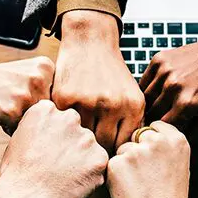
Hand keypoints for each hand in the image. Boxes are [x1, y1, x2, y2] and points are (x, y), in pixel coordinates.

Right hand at [0, 56, 54, 133]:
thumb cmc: (0, 77)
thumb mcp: (30, 72)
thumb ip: (49, 88)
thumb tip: (67, 119)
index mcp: (47, 68)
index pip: (59, 100)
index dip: (43, 104)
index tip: (28, 96)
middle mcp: (39, 80)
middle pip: (49, 113)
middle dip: (34, 114)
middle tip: (15, 101)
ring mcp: (26, 96)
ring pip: (35, 123)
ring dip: (22, 121)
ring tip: (8, 106)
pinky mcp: (12, 111)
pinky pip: (19, 130)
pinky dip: (10, 127)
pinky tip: (1, 112)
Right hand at [0, 99, 108, 197]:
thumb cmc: (16, 176)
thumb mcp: (19, 139)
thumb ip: (41, 128)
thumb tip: (53, 132)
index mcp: (46, 110)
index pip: (60, 119)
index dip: (54, 138)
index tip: (45, 152)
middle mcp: (69, 118)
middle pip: (77, 132)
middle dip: (71, 147)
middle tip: (56, 167)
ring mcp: (86, 139)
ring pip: (89, 149)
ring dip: (82, 161)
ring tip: (62, 178)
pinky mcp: (99, 159)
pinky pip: (98, 166)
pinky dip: (90, 177)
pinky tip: (72, 185)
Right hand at [53, 10, 144, 151]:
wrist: (90, 41)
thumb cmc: (111, 73)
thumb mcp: (131, 95)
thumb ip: (131, 124)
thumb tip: (127, 156)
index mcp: (132, 106)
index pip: (123, 145)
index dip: (115, 152)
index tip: (107, 151)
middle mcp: (112, 105)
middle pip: (104, 145)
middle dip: (97, 148)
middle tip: (90, 148)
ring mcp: (87, 102)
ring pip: (83, 137)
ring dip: (79, 138)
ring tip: (78, 138)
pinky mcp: (65, 98)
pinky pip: (65, 124)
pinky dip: (65, 125)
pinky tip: (67, 122)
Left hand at [107, 121, 189, 197]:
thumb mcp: (179, 166)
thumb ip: (166, 147)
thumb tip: (149, 135)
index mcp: (177, 140)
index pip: (155, 126)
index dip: (150, 142)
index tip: (153, 158)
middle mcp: (157, 141)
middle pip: (137, 136)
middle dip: (137, 151)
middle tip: (146, 176)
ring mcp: (136, 151)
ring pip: (122, 150)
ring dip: (125, 164)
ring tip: (139, 186)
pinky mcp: (117, 163)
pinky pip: (111, 164)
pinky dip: (115, 176)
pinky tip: (128, 190)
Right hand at [140, 26, 197, 137]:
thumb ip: (195, 134)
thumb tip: (174, 141)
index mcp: (186, 104)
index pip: (162, 128)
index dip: (163, 133)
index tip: (164, 133)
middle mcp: (173, 87)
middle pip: (151, 114)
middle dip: (155, 120)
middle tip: (161, 121)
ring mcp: (164, 72)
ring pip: (144, 99)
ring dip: (150, 106)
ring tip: (160, 107)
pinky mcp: (159, 60)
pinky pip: (144, 82)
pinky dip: (147, 89)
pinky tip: (158, 92)